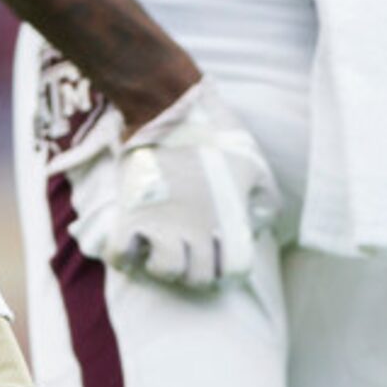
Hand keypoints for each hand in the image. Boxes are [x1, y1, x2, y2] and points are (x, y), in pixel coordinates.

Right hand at [103, 79, 278, 291]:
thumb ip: (265, 198)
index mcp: (229, 220)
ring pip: (164, 272)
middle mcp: (199, 229)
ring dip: (162, 265)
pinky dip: (124, 255)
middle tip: (187, 252)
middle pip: (198, 279)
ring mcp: (164, 223)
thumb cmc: (216, 132)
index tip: (219, 257)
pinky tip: (133, 241)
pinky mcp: (132, 213)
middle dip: (193, 271)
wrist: (170, 108)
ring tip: (160, 246)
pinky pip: (121, 255)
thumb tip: (260, 224)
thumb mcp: (254, 163)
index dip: (228, 269)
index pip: (234, 271)